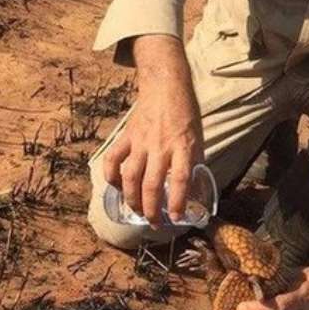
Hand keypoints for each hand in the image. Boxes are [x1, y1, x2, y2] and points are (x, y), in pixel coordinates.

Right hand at [103, 35, 203, 225]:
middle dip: (151, 209)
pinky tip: (116, 188)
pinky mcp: (126, 136)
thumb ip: (193, 162)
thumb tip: (194, 190)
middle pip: (151, 184)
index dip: (177, 201)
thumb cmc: (185, 114)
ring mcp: (140, 142)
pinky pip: (113, 160)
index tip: (176, 217)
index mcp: (183, 146)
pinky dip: (111, 177)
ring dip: (132, 199)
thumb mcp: (197, 138)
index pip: (180, 179)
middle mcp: (160, 146)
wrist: (166, 86)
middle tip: (154, 223)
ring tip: (137, 212)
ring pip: (130, 177)